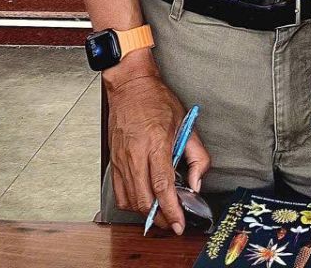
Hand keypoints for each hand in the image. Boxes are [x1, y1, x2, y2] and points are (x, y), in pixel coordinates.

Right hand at [104, 60, 210, 233]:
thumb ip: (196, 155)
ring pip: (131, 200)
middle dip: (160, 217)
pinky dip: (132, 203)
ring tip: (161, 213)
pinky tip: (143, 201)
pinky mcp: (113, 162)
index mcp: (156, 142)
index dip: (171, 208)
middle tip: (173, 222)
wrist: (130, 87)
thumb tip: (196, 182)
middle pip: (144, 199)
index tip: (178, 222)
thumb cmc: (158, 101)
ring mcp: (122, 159)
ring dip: (146, 213)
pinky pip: (120, 192)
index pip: (162, 185)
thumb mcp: (186, 123)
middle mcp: (136, 154)